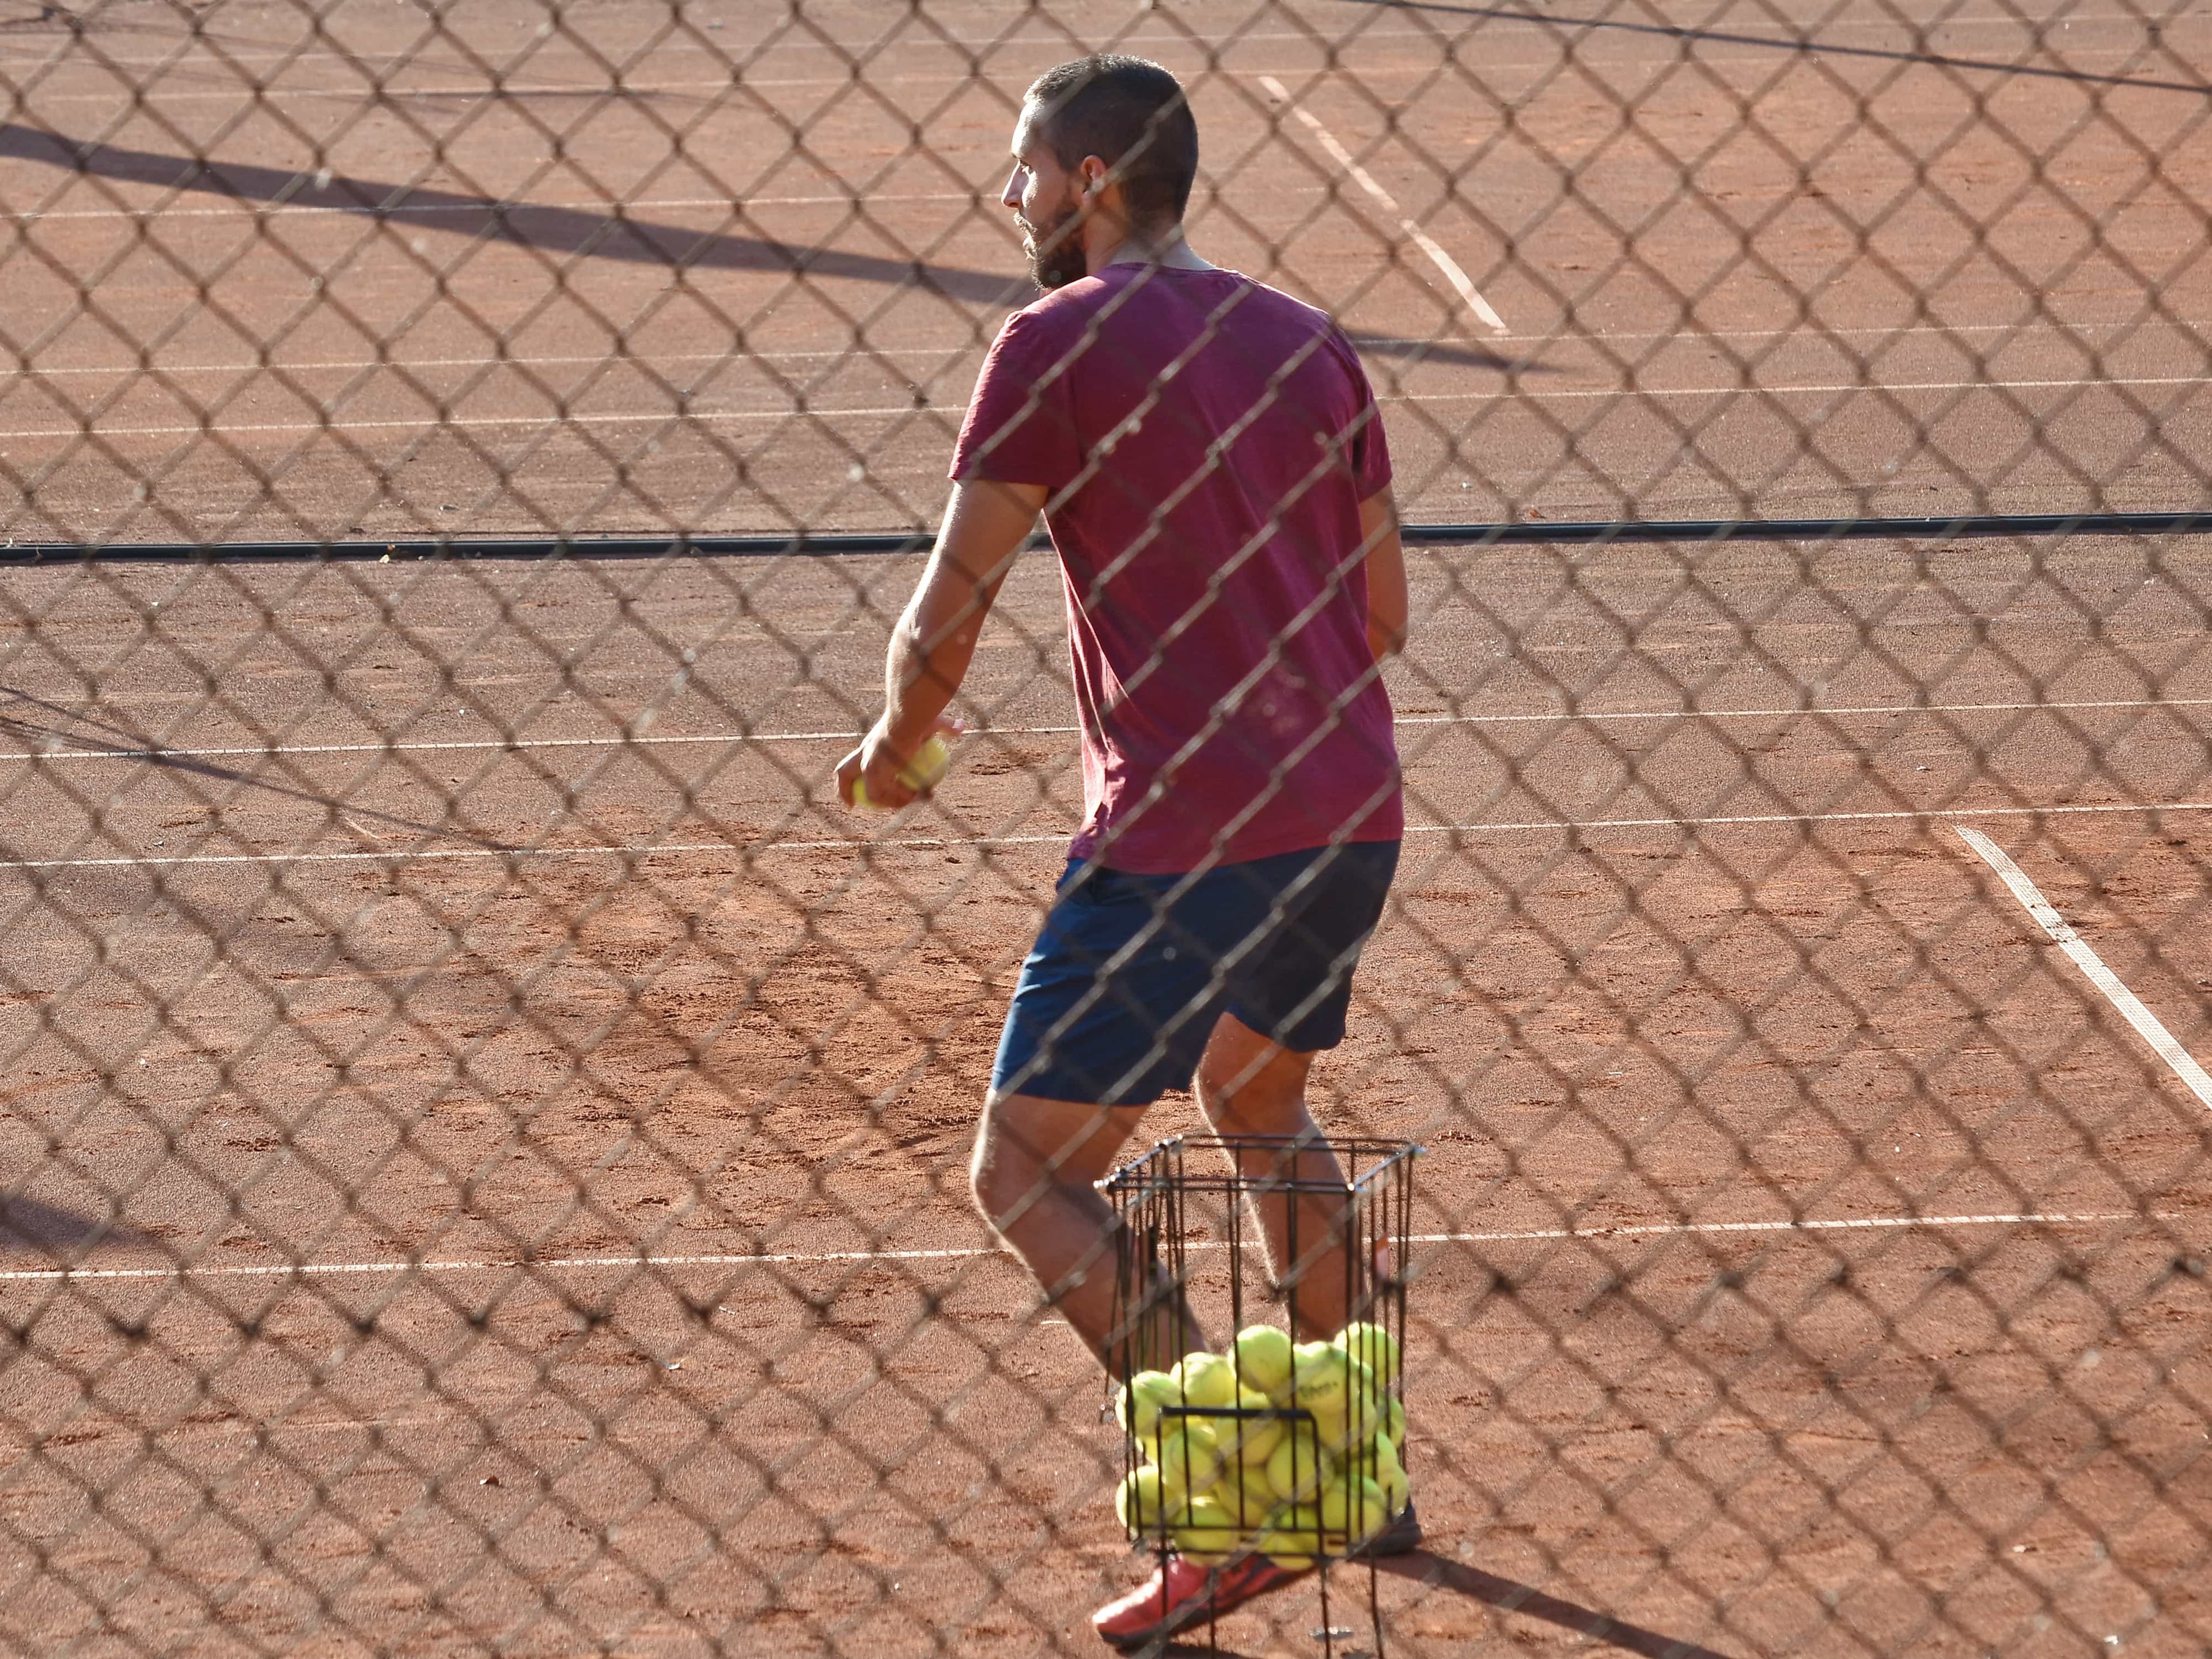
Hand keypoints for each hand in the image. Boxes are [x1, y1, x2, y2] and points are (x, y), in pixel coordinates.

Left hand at [835, 716, 960, 811]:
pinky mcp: (876, 775)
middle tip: (853, 806)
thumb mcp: (933, 722)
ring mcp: (869, 765)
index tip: (854, 787)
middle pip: (843, 774)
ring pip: (872, 793)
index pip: (854, 761)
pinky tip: (918, 797)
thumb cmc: (920, 715)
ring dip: (890, 802)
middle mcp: (865, 754)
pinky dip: (902, 799)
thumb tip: (962, 727)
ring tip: (913, 801)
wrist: (910, 717)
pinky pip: (887, 796)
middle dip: (844, 792)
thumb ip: (946, 727)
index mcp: (871, 743)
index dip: (849, 776)